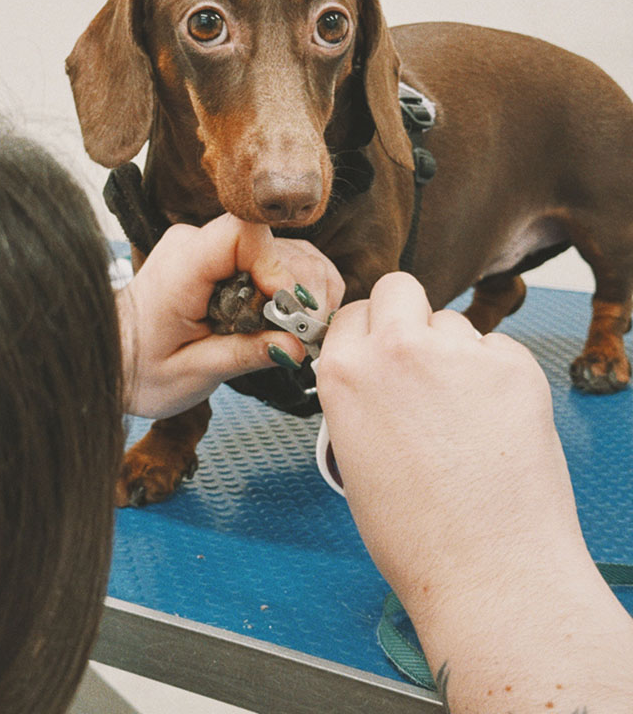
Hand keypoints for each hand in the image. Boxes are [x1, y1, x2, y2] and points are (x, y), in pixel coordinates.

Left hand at [118, 214, 343, 418]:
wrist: (112, 356)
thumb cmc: (140, 367)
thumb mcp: (190, 373)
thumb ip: (243, 355)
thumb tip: (296, 345)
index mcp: (182, 266)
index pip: (243, 233)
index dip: (276, 267)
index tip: (287, 310)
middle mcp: (197, 244)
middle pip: (275, 244)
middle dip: (298, 291)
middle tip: (303, 336)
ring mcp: (213, 247)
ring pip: (285, 250)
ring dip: (304, 290)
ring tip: (301, 333)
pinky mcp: (225, 257)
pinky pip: (276, 259)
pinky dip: (296, 287)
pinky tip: (294, 320)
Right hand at [316, 272, 632, 711]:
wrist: (487, 571)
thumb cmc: (416, 535)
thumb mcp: (352, 456)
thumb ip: (359, 397)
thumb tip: (379, 375)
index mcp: (344, 373)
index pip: (351, 312)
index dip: (368, 332)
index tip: (381, 350)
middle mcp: (396, 349)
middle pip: (399, 288)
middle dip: (408, 314)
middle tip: (423, 358)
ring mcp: (458, 352)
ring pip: (454, 322)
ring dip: (456, 353)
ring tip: (465, 415)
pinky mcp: (514, 364)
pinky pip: (499, 350)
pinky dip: (499, 377)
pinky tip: (496, 426)